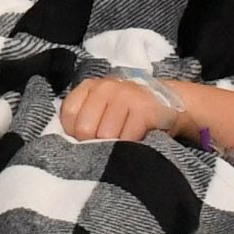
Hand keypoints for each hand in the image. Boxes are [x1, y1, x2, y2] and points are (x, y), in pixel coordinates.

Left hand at [57, 74, 186, 144]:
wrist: (165, 103)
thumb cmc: (125, 112)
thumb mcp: (101, 109)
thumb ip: (82, 119)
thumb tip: (69, 146)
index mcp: (89, 87)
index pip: (69, 116)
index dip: (76, 134)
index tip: (89, 137)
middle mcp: (105, 87)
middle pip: (85, 129)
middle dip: (95, 143)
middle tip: (109, 141)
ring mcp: (125, 95)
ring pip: (106, 136)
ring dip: (115, 146)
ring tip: (124, 138)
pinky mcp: (143, 109)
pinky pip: (128, 139)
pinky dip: (132, 146)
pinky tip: (137, 138)